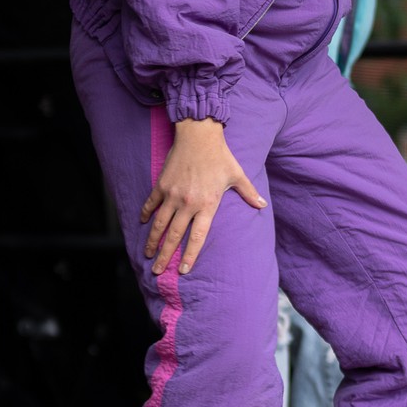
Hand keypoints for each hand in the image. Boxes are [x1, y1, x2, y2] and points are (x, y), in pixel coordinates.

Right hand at [140, 117, 265, 274]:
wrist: (199, 135)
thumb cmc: (220, 156)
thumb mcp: (237, 175)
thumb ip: (249, 193)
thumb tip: (262, 205)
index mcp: (207, 205)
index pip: (197, 237)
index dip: (190, 255)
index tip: (184, 270)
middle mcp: (188, 203)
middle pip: (174, 236)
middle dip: (165, 256)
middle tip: (158, 271)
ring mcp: (173, 194)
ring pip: (160, 224)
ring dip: (153, 241)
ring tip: (147, 255)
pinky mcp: (162, 185)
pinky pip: (151, 204)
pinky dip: (146, 214)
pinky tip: (143, 223)